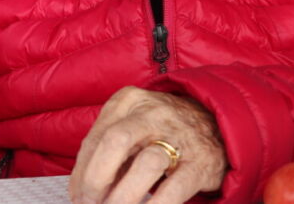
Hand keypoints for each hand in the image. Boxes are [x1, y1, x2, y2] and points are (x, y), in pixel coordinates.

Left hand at [69, 87, 226, 203]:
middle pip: (115, 142)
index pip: (95, 138)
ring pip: (146, 163)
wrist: (216, 125)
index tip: (77, 195)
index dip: (81, 173)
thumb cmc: (162, 130)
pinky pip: (174, 188)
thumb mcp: (132, 126)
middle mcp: (152, 112)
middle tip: (90, 203)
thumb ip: (108, 151)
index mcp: (128, 101)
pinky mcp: (200, 162)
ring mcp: (178, 135)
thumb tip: (82, 188)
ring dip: (123, 196)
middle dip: (96, 178)